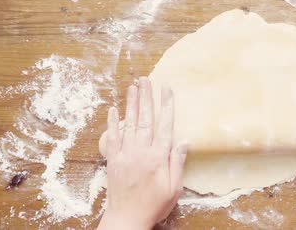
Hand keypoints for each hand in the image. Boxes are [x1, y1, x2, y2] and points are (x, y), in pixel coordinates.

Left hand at [98, 77, 187, 229]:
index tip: (167, 90)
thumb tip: (183, 142)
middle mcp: (141, 151)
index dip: (166, 106)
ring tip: (133, 87)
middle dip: (147, 97)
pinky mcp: (113, 160)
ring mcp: (125, 154)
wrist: (127, 219)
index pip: (164, 126)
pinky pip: (112, 138)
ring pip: (129, 124)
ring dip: (132, 104)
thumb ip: (177, 163)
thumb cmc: (154, 205)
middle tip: (147, 79)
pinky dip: (112, 123)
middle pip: (146, 119)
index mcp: (158, 157)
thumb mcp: (174, 188)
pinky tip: (114, 109)